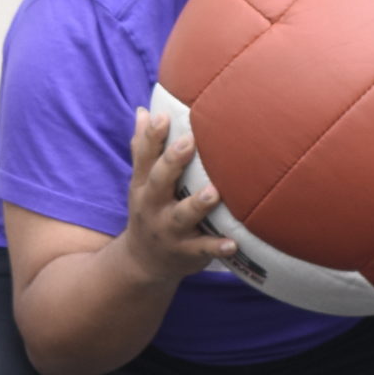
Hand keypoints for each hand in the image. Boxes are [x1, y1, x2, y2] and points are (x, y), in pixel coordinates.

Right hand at [119, 108, 237, 282]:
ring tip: (214, 192)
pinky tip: (233, 243)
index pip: (144, 157)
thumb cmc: (150, 210)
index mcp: (143, 185)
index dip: (152, 137)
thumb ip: (143, 149)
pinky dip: (217, 247)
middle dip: (172, 163)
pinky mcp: (187, 252)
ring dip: (198, 204)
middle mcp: (153, 206)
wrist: (143, 263)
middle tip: (188, 142)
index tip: (162, 116)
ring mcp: (169, 231)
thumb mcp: (140, 183)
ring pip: (183, 216)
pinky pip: (203, 249)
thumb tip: (143, 111)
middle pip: (159, 181)